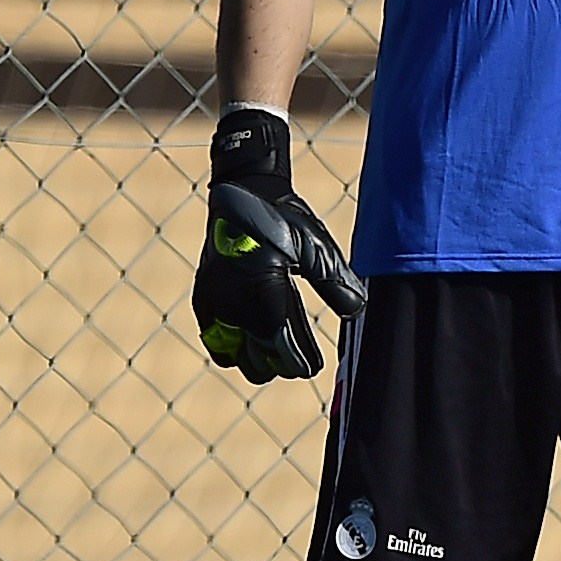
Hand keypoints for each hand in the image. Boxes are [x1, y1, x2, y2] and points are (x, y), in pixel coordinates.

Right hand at [192, 108, 366, 382]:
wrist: (243, 193)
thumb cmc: (285, 219)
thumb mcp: (318, 247)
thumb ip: (335, 282)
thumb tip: (356, 311)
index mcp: (263, 290)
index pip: (281, 345)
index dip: (298, 361)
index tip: (311, 367)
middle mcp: (233, 302)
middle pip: (255, 360)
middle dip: (279, 363)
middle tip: (299, 360)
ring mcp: (214, 301)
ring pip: (233, 355)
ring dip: (255, 358)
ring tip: (279, 352)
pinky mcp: (204, 296)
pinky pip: (215, 338)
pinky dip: (232, 346)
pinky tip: (253, 340)